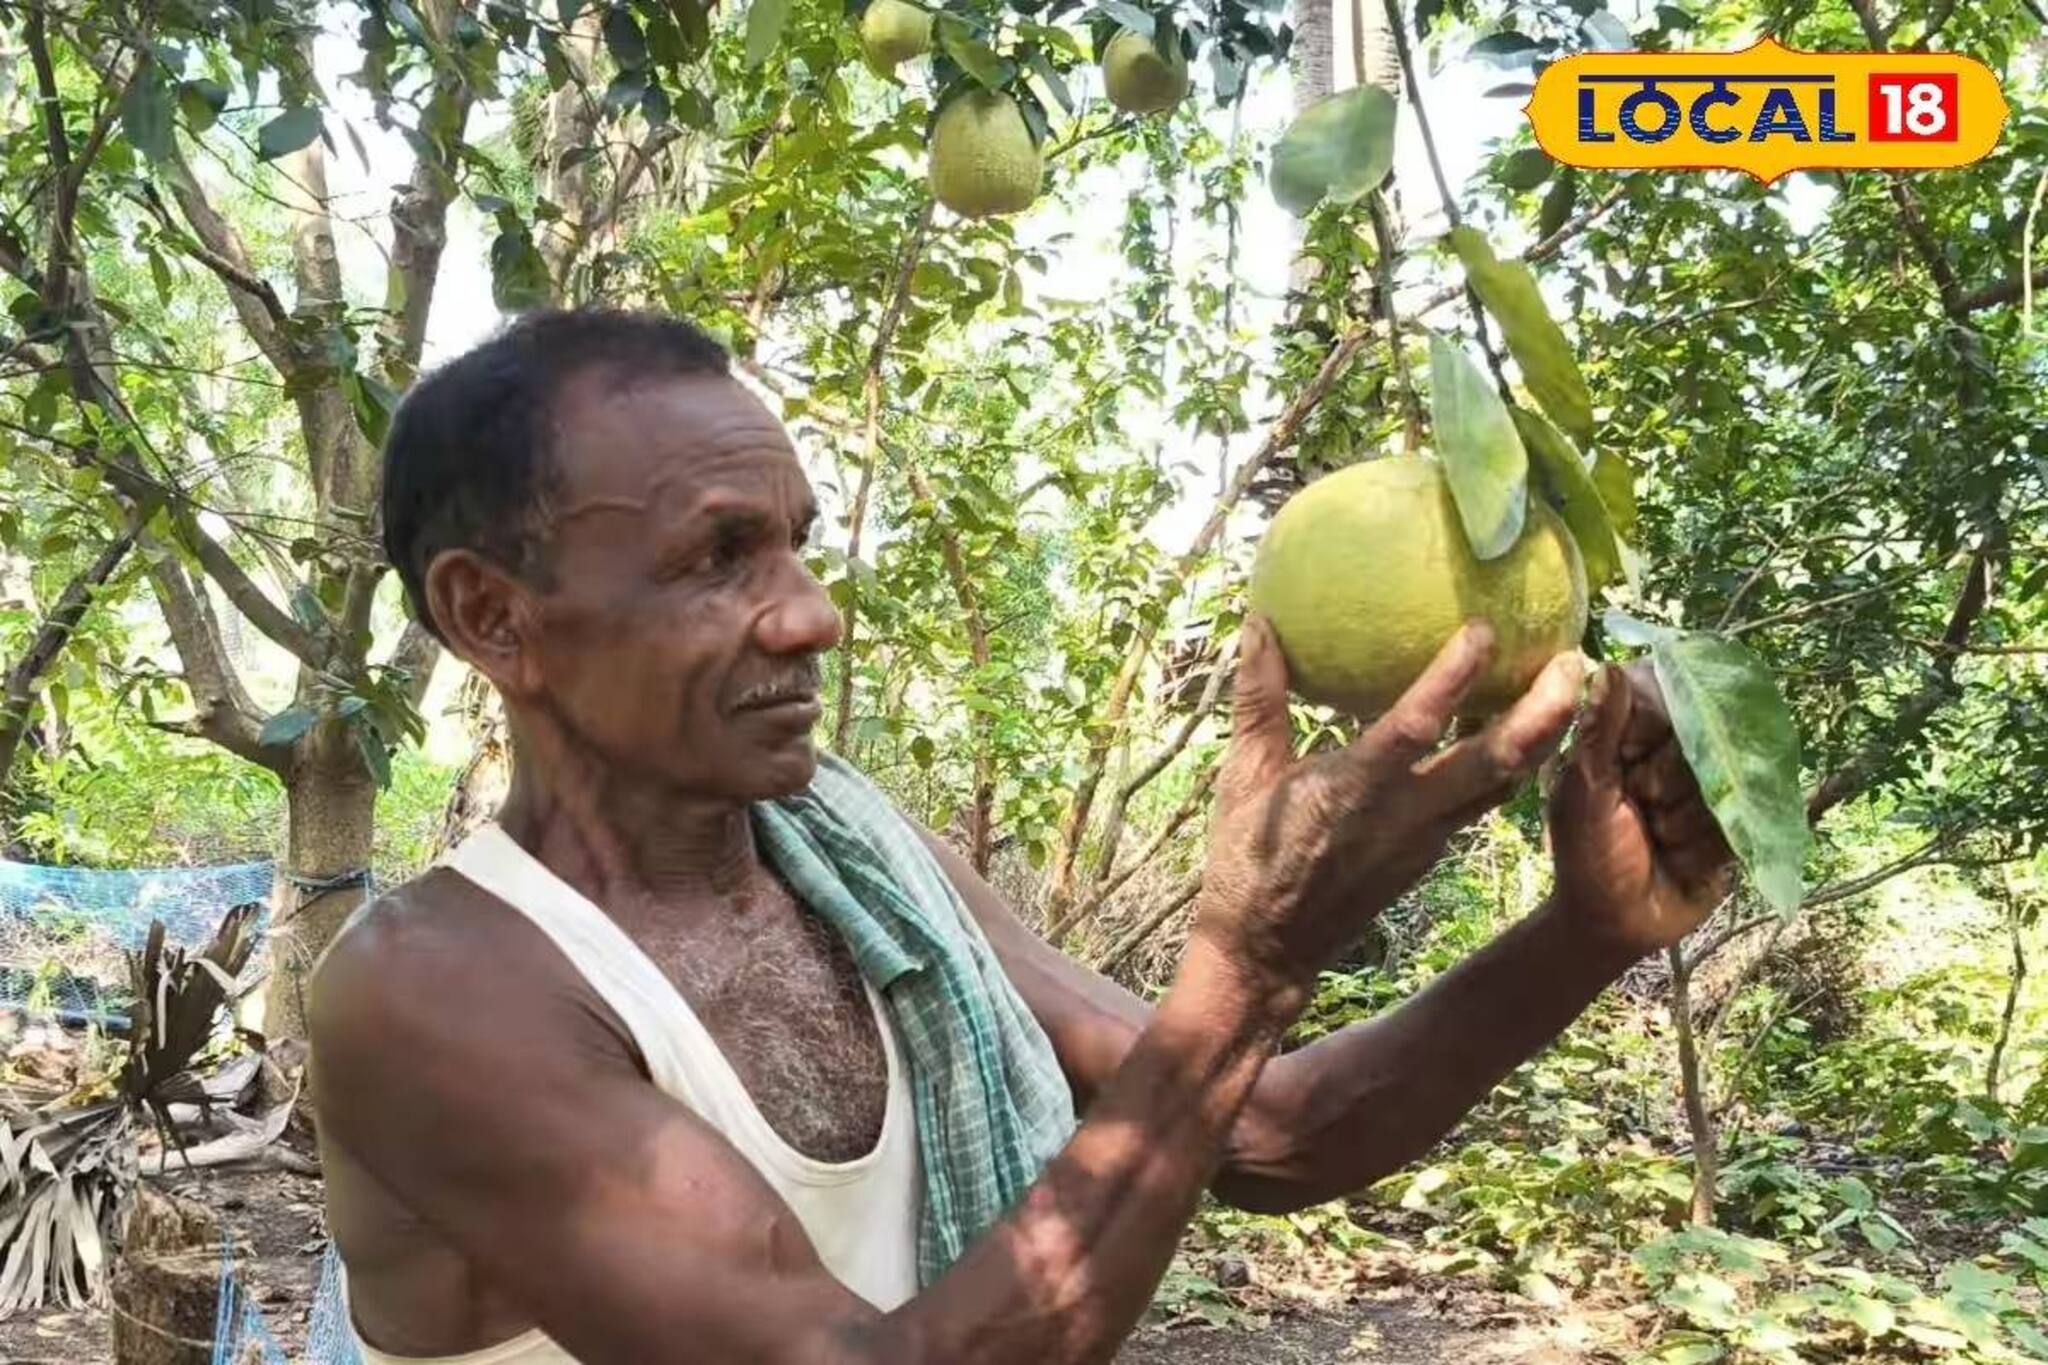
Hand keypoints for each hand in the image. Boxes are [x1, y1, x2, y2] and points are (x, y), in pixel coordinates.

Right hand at [1192, 617, 1584, 991]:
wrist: (1270, 950)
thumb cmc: (1247, 859)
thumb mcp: (1243, 773)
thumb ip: (1259, 695)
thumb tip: (1257, 622)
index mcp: (1353, 791)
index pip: (1416, 726)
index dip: (1454, 678)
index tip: (1487, 629)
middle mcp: (1406, 815)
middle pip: (1496, 762)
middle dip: (1544, 710)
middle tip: (1576, 658)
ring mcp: (1428, 838)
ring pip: (1504, 784)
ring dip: (1544, 735)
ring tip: (1569, 683)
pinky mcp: (1434, 852)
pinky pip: (1484, 800)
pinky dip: (1511, 763)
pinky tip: (1519, 728)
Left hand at [1549, 662, 1733, 956]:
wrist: (1614, 924)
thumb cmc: (1588, 853)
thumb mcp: (1585, 791)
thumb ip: (1599, 732)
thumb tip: (1605, 666)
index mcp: (1629, 738)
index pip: (1664, 700)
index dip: (1651, 733)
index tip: (1628, 762)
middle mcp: (1672, 756)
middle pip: (1698, 740)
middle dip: (1665, 784)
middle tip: (1640, 808)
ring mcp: (1706, 790)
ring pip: (1721, 784)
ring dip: (1683, 822)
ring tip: (1657, 840)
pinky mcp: (1732, 826)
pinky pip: (1736, 824)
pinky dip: (1703, 847)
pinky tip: (1679, 861)